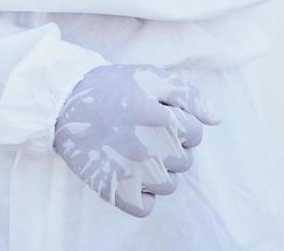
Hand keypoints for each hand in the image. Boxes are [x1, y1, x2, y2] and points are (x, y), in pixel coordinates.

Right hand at [53, 64, 222, 217]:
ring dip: (162, 170)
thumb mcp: (152, 77)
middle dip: (174, 147)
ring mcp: (130, 173)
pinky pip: (146, 206)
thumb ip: (189, 95)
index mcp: (159, 119)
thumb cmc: (112, 86)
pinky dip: (144, 194)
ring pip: (169, 185)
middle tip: (149, 132)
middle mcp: (147, 149)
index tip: (163, 116)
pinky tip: (134, 174)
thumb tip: (217, 119)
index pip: (195, 134)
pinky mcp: (113, 190)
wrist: (66, 102)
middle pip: (185, 161)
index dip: (183, 123)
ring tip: (142, 151)